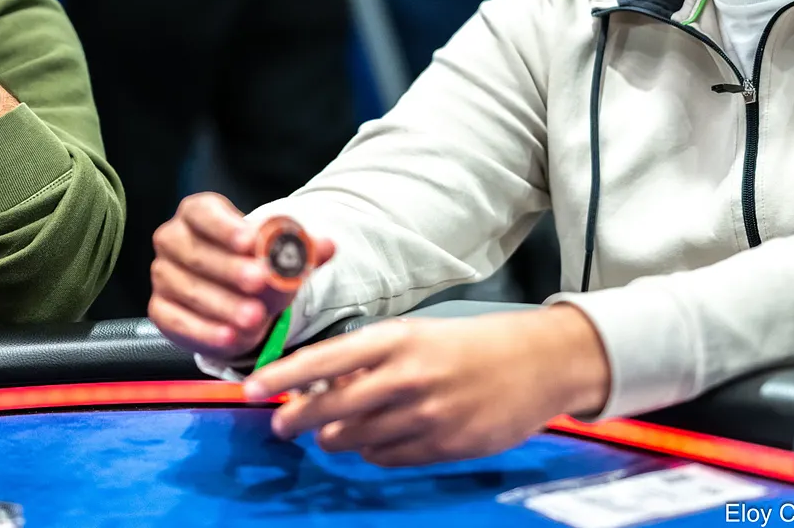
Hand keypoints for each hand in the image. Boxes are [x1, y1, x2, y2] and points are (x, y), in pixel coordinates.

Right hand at [149, 194, 335, 358]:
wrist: (241, 299)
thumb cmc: (259, 265)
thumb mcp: (282, 253)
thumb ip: (303, 248)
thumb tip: (326, 245)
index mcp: (198, 213)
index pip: (204, 213)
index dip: (224, 227)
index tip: (249, 241)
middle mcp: (173, 239)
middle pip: (196, 252)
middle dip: (229, 269)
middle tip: (259, 282)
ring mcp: (164, 275)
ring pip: (188, 289)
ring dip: (222, 304)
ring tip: (254, 317)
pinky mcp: (160, 309)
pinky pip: (176, 320)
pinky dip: (204, 330)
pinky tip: (229, 336)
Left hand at [241, 305, 611, 466]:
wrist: (540, 362)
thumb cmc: (473, 343)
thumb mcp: (419, 336)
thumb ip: (372, 359)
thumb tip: (320, 386)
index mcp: (399, 340)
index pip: (326, 360)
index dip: (284, 377)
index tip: (252, 389)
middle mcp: (408, 377)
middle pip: (331, 409)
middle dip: (297, 421)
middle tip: (281, 426)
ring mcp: (426, 416)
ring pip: (355, 439)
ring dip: (336, 437)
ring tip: (334, 430)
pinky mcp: (444, 446)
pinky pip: (387, 457)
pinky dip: (373, 451)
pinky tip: (379, 438)